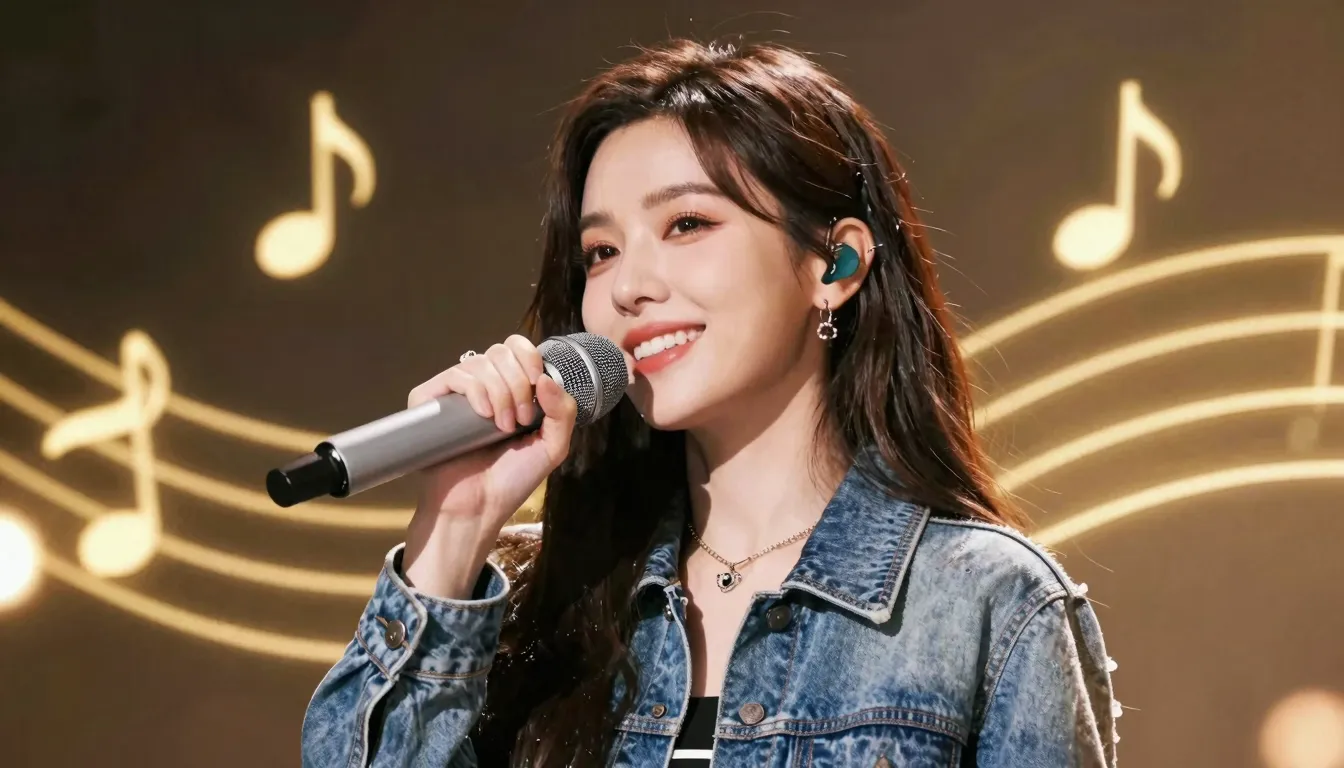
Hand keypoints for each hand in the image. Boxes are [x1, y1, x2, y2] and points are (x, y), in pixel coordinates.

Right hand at [401, 334, 575, 596]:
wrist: (478, 508)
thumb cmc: (510, 481)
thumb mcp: (552, 447)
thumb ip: (563, 412)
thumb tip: (546, 377)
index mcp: (510, 390)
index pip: (517, 349)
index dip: (530, 358)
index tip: (537, 385)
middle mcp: (482, 387)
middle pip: (501, 351)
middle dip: (518, 383)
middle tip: (520, 420)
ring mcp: (456, 394)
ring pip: (481, 362)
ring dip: (501, 392)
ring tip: (501, 427)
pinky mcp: (432, 402)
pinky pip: (456, 375)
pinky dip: (477, 391)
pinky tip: (484, 416)